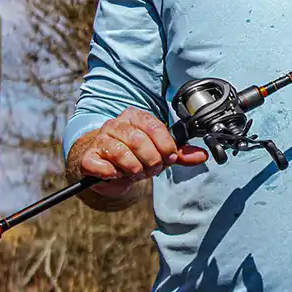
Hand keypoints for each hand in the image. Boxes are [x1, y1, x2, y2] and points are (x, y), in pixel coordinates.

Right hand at [75, 108, 209, 197]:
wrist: (106, 167)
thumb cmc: (134, 156)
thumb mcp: (158, 152)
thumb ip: (178, 153)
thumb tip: (202, 155)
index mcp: (135, 117)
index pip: (154, 126)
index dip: (165, 145)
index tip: (169, 158)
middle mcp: (116, 124)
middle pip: (139, 140)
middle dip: (151, 160)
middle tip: (152, 169)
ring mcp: (100, 139)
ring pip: (121, 153)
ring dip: (134, 168)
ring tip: (136, 172)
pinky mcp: (89, 157)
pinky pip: (101, 165)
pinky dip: (112, 173)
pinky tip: (117, 174)